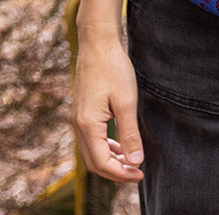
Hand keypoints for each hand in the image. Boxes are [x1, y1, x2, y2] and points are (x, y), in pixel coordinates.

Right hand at [72, 0, 143, 182]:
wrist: (98, 42)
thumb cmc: (113, 68)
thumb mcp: (127, 101)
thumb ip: (130, 133)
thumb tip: (135, 162)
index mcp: (88, 125)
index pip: (102, 163)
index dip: (121, 174)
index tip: (140, 175)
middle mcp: (78, 125)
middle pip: (94, 162)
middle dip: (115, 171)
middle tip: (137, 173)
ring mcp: (77, 118)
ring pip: (91, 151)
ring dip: (110, 160)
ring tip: (131, 161)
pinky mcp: (81, 111)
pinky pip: (91, 139)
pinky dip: (105, 146)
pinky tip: (120, 144)